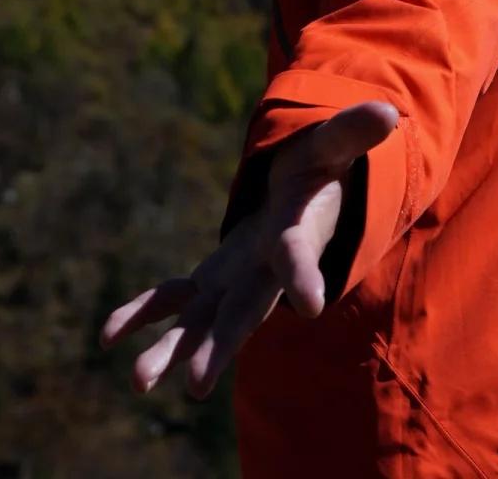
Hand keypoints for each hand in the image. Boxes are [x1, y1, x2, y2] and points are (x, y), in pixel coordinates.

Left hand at [100, 99, 398, 398]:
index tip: (312, 307)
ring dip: (170, 349)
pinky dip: (141, 312)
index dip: (306, 277)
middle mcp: (265, 271)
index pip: (299, 256)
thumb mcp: (334, 144)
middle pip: (244, 312)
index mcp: (297, 235)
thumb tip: (390, 112)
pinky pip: (173, 297)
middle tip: (195, 386)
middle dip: (221, 346)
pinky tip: (107, 335)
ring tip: (136, 382)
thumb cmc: (322, 171)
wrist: (306, 205)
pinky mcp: (212, 277)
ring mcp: (236, 279)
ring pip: (202, 320)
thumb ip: (354, 131)